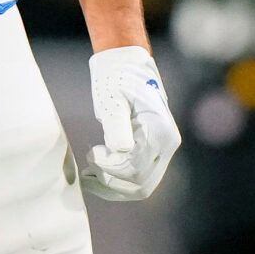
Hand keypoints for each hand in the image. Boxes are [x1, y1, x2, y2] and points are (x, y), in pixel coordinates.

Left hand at [80, 46, 180, 200]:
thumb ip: (117, 126)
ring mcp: (163, 150)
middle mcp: (168, 144)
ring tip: (89, 176)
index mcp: (161, 131)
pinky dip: (118, 182)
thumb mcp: (113, 100)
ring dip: (113, 187)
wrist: (127, 66)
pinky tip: (97, 174)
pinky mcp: (154, 153)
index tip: (91, 154)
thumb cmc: (117, 80)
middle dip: (110, 183)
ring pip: (140, 186)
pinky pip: (139, 178)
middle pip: (140, 183)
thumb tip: (121, 152)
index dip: (110, 168)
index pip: (135, 166)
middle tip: (87, 171)